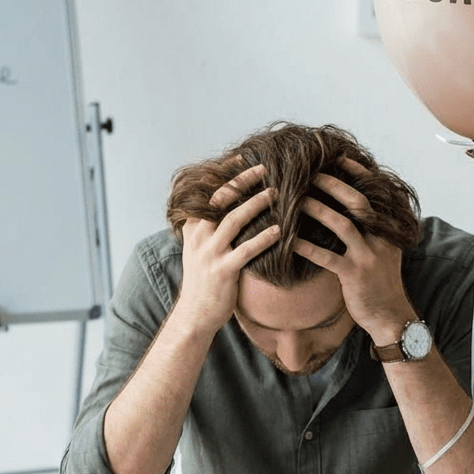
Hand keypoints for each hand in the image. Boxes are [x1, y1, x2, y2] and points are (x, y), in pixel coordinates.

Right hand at [177, 162, 279, 335]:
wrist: (194, 315)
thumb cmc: (204, 282)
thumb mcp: (199, 251)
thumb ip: (209, 230)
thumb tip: (229, 209)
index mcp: (193, 229)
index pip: (208, 193)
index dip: (226, 174)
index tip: (243, 159)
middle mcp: (199, 237)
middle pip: (221, 200)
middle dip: (243, 181)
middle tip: (265, 168)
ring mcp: (210, 254)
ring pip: (234, 220)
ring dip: (257, 204)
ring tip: (277, 193)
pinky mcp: (223, 271)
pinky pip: (246, 250)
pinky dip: (264, 238)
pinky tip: (280, 231)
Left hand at [293, 158, 415, 344]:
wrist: (390, 315)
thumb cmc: (379, 281)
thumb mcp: (382, 250)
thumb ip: (371, 229)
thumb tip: (350, 205)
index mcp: (388, 229)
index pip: (374, 193)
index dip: (357, 173)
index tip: (338, 157)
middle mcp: (381, 238)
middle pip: (358, 203)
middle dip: (333, 185)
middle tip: (310, 173)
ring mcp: (369, 256)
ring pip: (342, 225)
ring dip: (318, 209)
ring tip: (296, 199)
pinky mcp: (354, 275)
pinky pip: (327, 257)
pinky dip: (307, 247)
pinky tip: (289, 241)